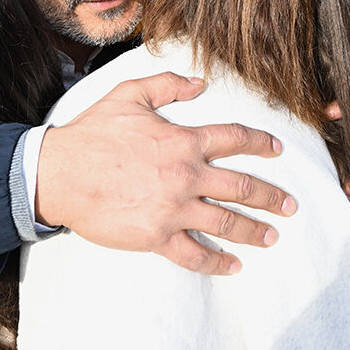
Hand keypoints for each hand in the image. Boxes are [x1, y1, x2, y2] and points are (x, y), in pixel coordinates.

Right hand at [35, 72, 296, 275]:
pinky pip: (195, 253)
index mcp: (183, 140)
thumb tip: (199, 82)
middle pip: (243, 187)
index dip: (261, 143)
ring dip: (254, 231)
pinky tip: (233, 266)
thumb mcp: (129, 95)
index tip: (278, 150)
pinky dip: (217, 262)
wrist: (58, 174)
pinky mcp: (156, 236)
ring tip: (272, 237)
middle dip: (272, 198)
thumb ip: (167, 86)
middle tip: (290, 206)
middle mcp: (186, 175)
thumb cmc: (91, 135)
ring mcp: (174, 208)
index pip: (235, 139)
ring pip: (227, 222)